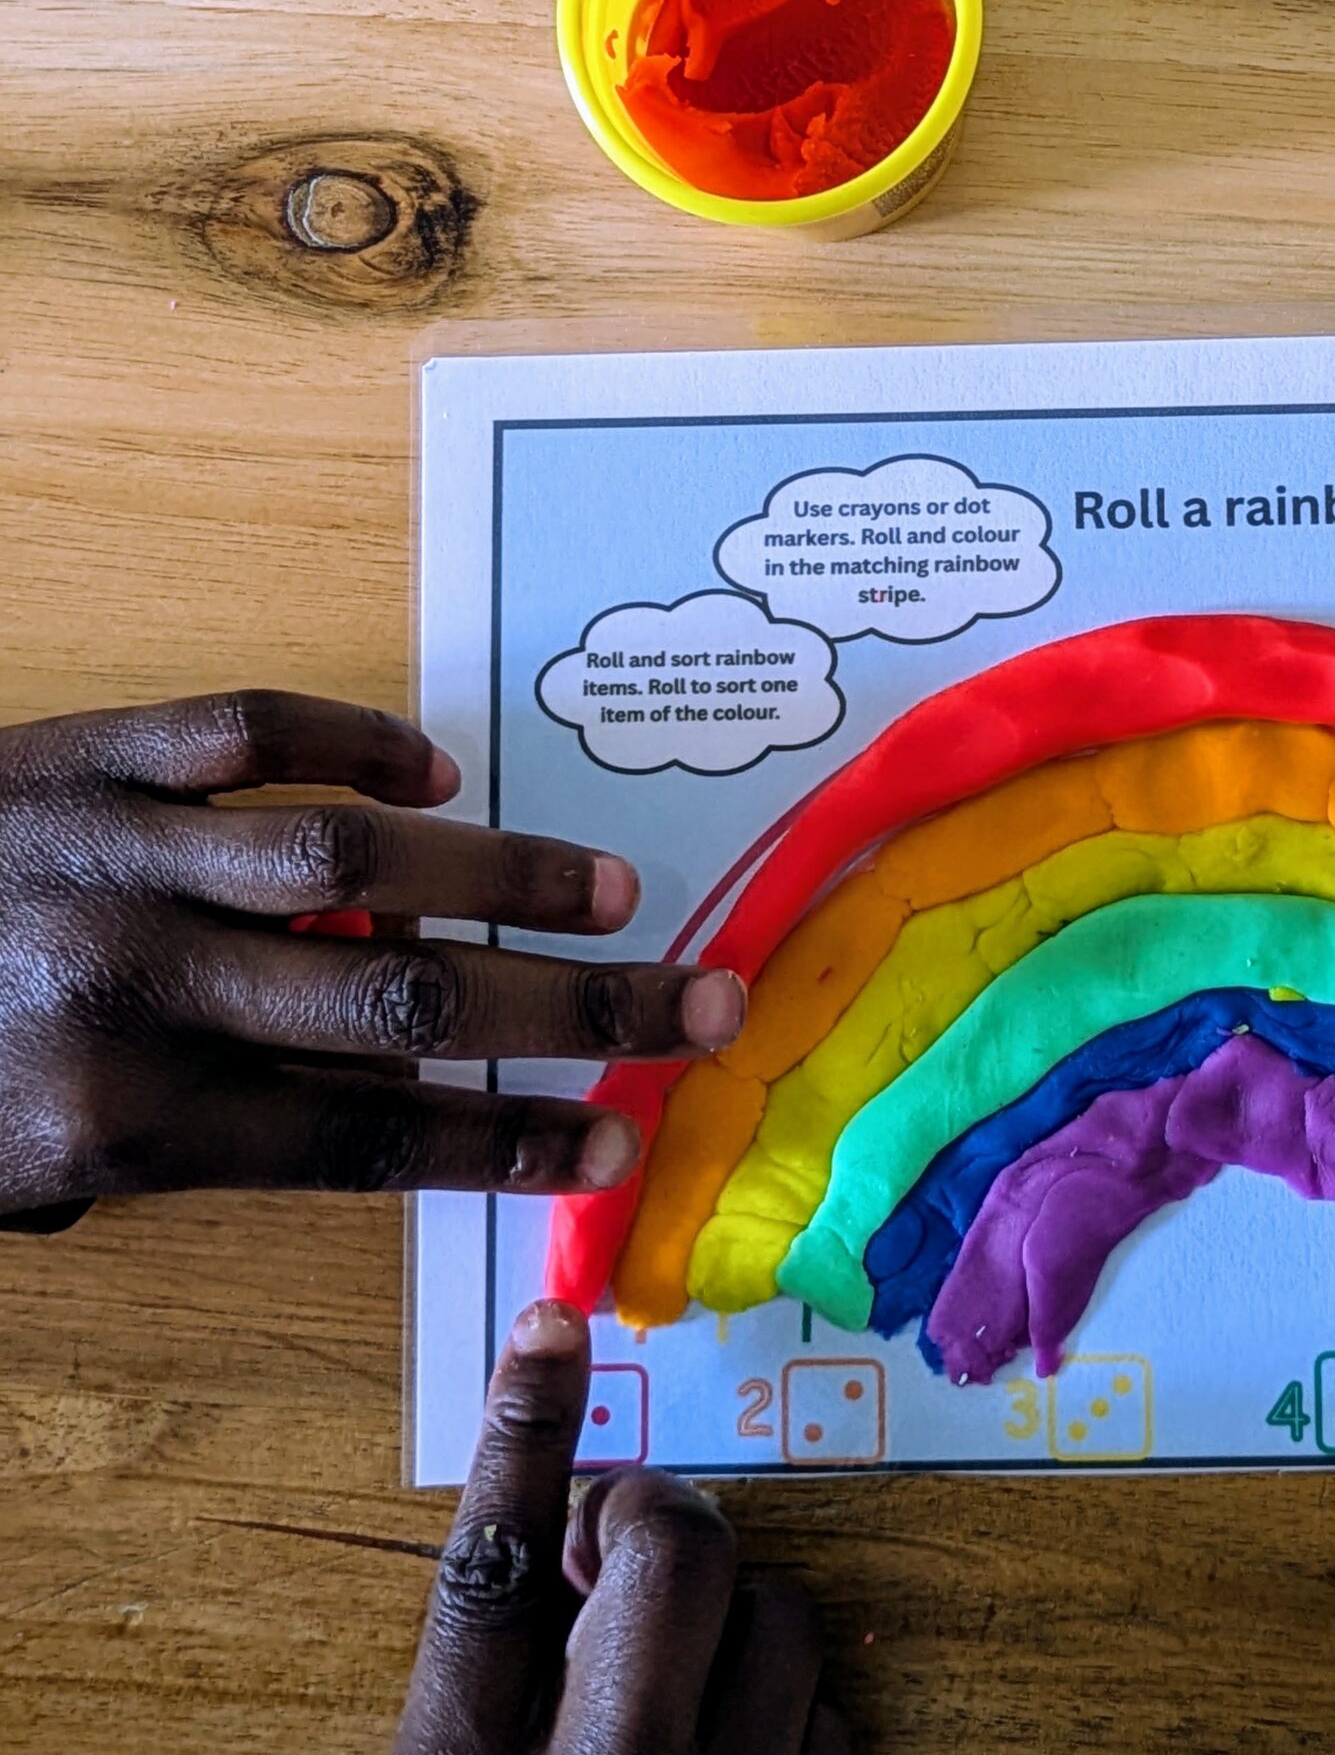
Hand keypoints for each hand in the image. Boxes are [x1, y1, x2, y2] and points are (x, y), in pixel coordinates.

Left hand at [0, 691, 743, 1220]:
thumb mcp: (32, 1171)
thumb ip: (207, 1138)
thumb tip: (384, 1093)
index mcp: (119, 1116)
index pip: (365, 1139)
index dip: (509, 1139)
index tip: (621, 1139)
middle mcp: (135, 988)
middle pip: (401, 1002)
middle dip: (575, 1011)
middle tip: (702, 1005)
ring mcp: (113, 854)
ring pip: (346, 859)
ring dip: (500, 869)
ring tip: (612, 887)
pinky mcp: (84, 751)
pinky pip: (245, 728)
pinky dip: (351, 741)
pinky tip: (431, 765)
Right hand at [398, 1302, 850, 1754]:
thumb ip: (503, 1666)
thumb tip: (574, 1546)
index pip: (496, 1559)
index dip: (526, 1429)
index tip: (552, 1326)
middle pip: (674, 1551)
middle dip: (664, 1532)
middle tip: (631, 1569)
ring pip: (781, 1618)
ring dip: (741, 1637)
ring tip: (689, 1704)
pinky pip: (834, 1713)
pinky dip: (794, 1719)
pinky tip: (739, 1752)